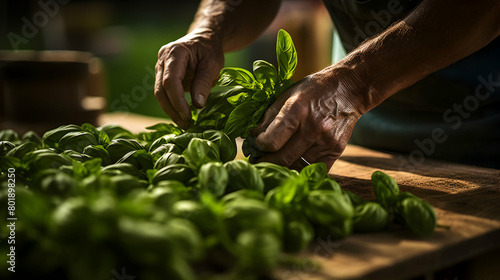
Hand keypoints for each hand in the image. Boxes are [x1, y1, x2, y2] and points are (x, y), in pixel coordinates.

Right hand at [155, 28, 223, 128]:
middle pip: (161, 90)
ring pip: (160, 94)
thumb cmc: (210, 50)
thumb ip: (203, 83)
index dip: (177, 101)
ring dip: (172, 111)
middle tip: (187, 125)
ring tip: (186, 124)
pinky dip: (173, 106)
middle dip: (173, 110)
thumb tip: (198, 105)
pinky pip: (165, 94)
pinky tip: (183, 116)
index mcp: (174, 53)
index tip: (188, 116)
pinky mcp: (163, 76)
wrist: (204, 39)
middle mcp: (162, 60)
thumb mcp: (212, 65)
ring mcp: (160, 68)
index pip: (170, 81)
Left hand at [252, 67, 368, 170]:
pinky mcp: (335, 151)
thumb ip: (269, 117)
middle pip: (282, 158)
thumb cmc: (314, 90)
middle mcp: (312, 128)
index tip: (256, 145)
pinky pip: (313, 170)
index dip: (260, 146)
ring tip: (274, 162)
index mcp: (297, 110)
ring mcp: (326, 142)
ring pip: (296, 166)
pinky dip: (300, 170)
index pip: (272, 141)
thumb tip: (253, 137)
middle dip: (266, 162)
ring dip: (282, 167)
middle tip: (258, 161)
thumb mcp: (288, 95)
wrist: (348, 89)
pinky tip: (292, 164)